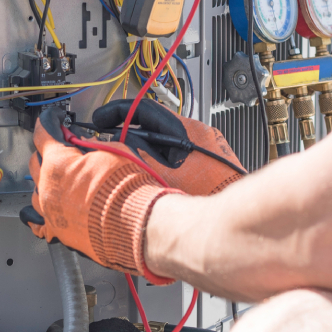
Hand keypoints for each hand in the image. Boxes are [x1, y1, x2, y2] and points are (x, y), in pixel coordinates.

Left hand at [19, 105, 178, 281]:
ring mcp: (51, 211)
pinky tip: (42, 211)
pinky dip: (39, 215)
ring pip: (36, 191)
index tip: (54, 120)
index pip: (44, 133)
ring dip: (45, 182)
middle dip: (47, 152)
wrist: (137, 222)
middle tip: (63, 149)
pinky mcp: (59, 231)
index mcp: (58, 162)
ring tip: (59, 179)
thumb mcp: (112, 151)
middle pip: (36, 162)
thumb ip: (91, 145)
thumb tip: (84, 144)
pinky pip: (39, 223)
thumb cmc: (127, 188)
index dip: (50, 122)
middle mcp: (48, 187)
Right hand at [90, 100, 244, 195]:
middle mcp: (199, 133)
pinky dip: (162, 160)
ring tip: (130, 165)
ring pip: (166, 141)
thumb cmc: (203, 198)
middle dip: (129, 133)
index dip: (117, 112)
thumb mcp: (157, 174)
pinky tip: (153, 177)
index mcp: (185, 130)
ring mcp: (208, 147)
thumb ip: (135, 154)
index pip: (144, 108)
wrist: (231, 222)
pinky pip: (179, 154)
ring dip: (145, 149)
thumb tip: (115, 142)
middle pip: (155, 124)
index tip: (100, 119)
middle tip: (109, 143)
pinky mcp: (211, 162)